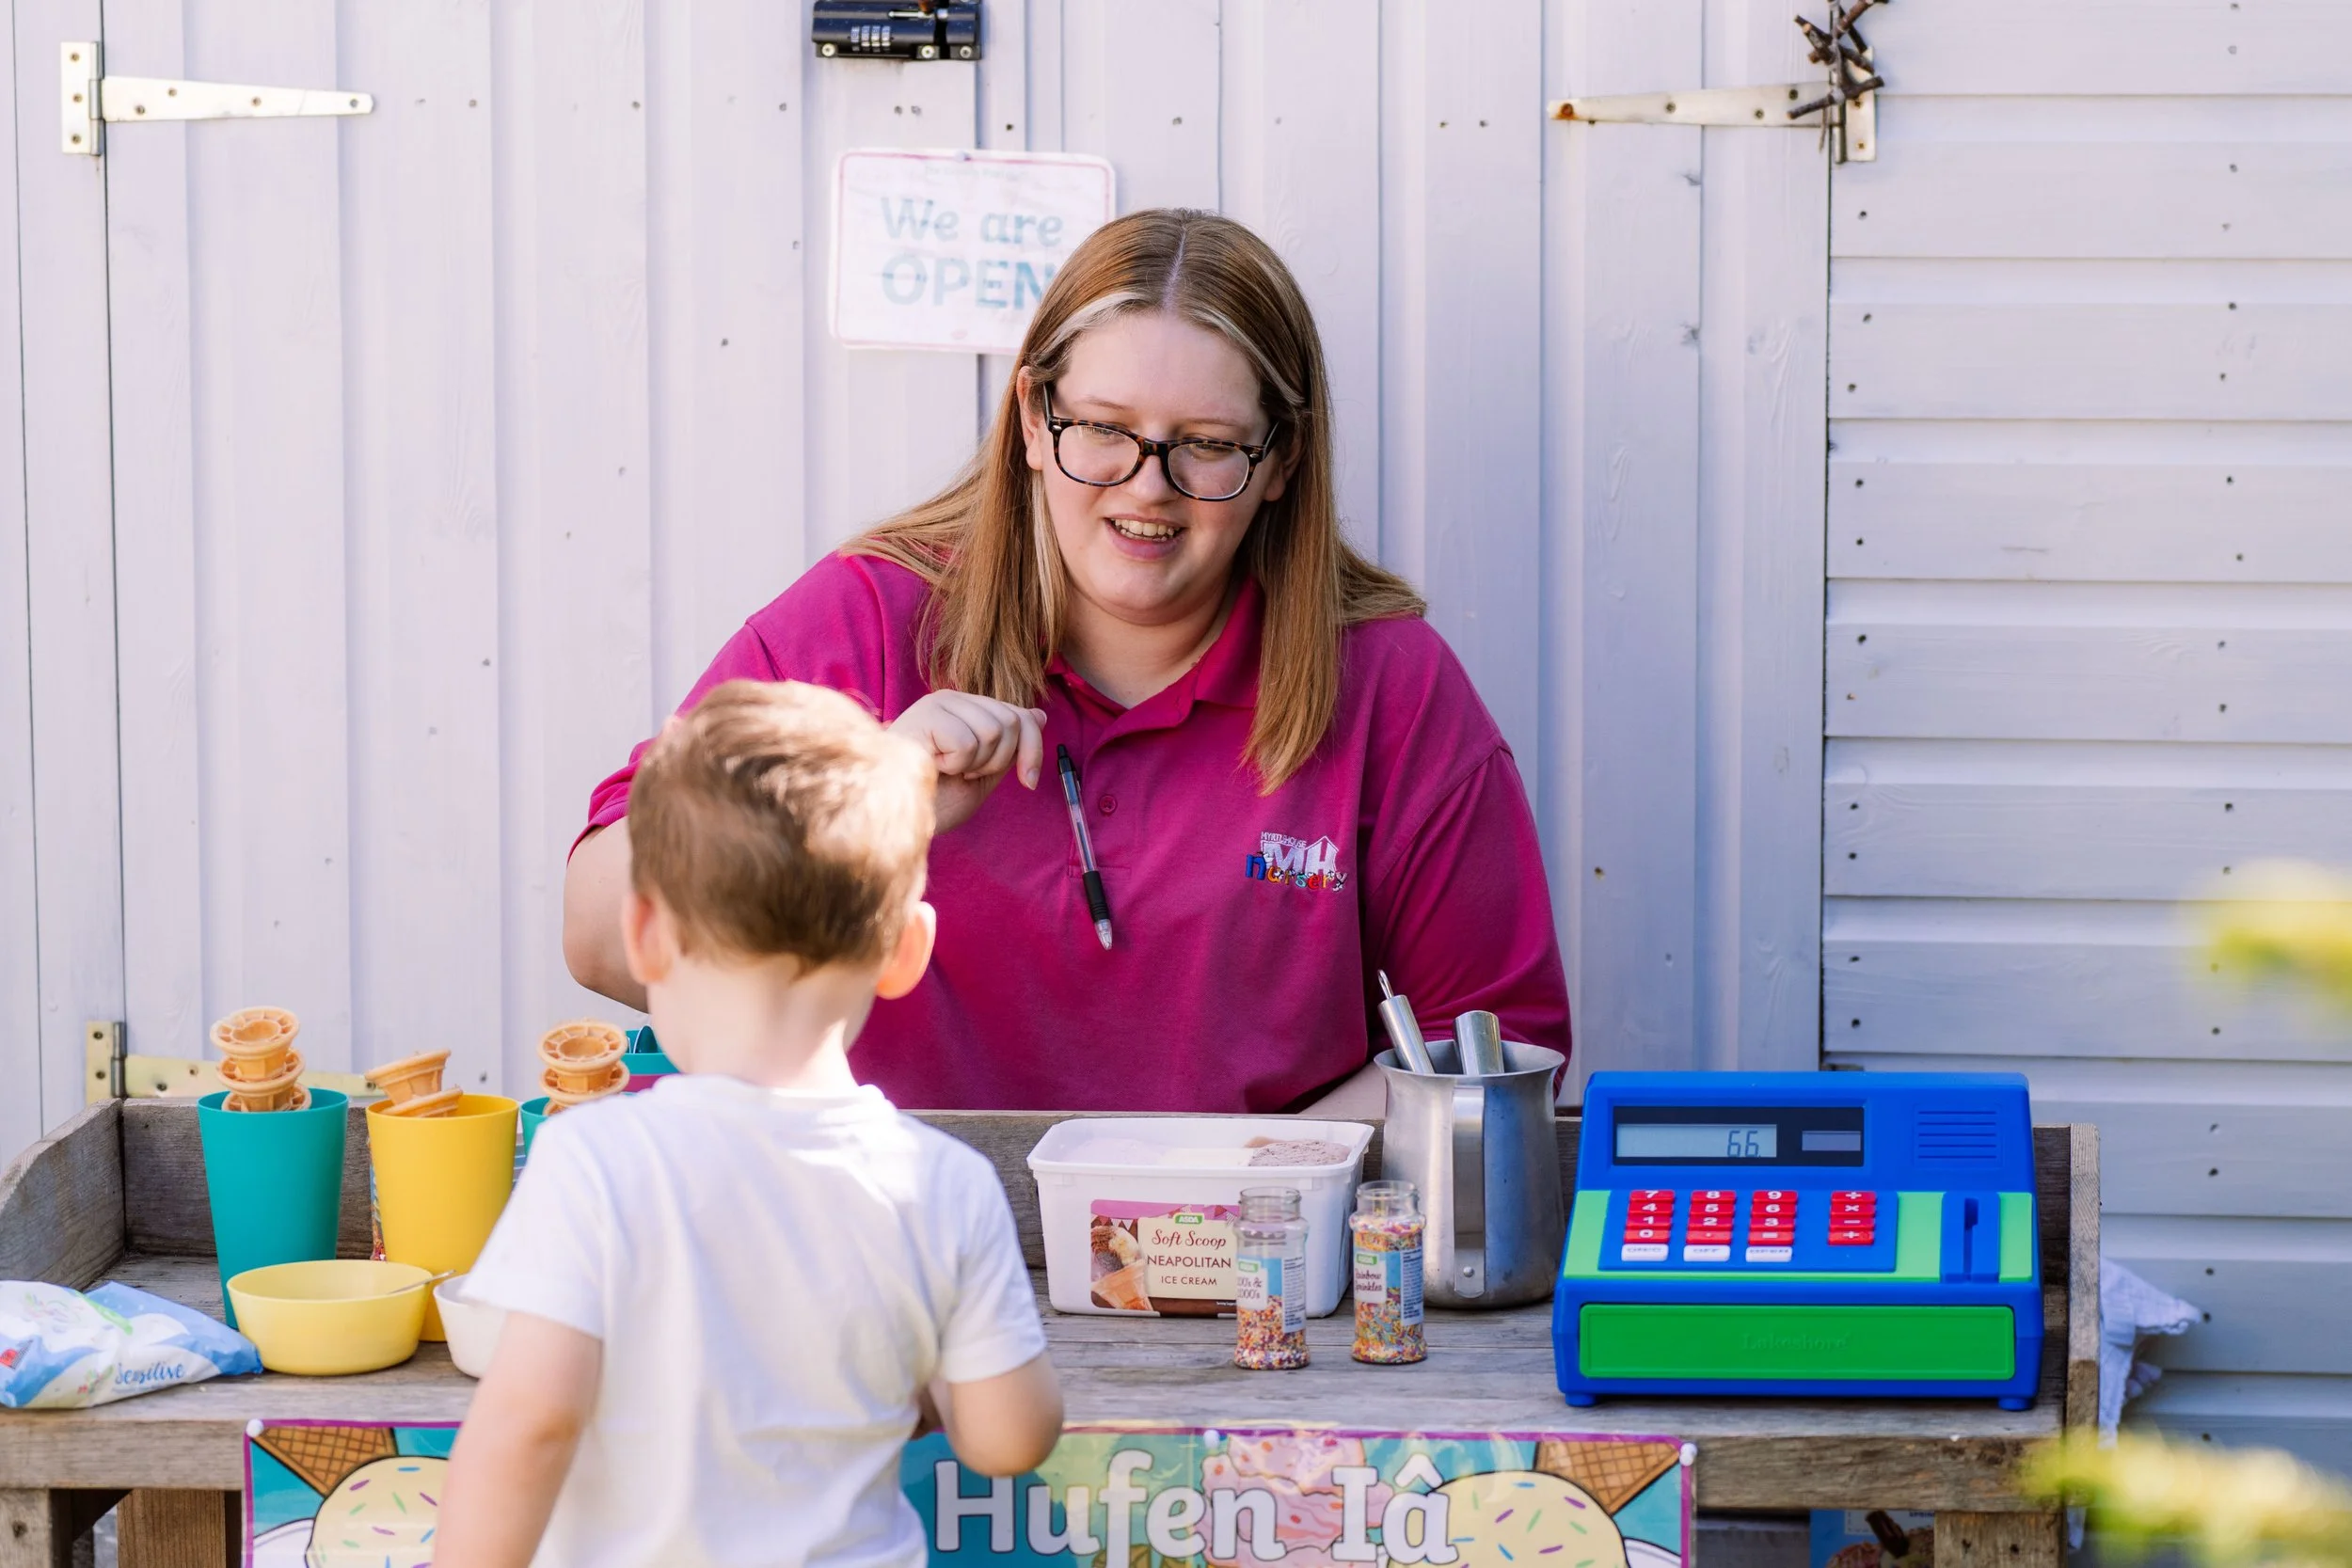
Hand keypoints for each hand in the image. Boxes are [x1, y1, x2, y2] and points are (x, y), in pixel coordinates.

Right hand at [890, 691, 1046, 831]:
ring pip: (993, 731)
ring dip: (975, 764)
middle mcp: (954, 700)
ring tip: (947, 770)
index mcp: (968, 710)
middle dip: (998, 761)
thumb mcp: (985, 773)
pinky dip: (955, 764)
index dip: (1033, 751)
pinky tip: (933, 765)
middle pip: (1012, 722)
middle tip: (965, 774)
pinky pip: (968, 742)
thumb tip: (1038, 716)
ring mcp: (939, 704)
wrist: (899, 817)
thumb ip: (1010, 747)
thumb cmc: (935, 798)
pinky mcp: (927, 714)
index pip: (1021, 717)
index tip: (1029, 782)